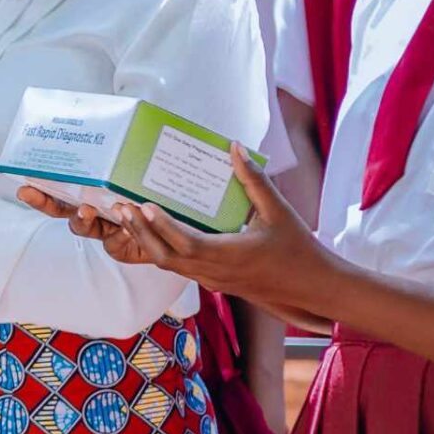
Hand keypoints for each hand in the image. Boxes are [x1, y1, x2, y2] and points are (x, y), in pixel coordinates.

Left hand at [51, 147, 342, 322]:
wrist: (311, 286)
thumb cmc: (297, 248)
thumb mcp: (277, 211)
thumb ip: (254, 180)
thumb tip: (235, 147)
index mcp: (228, 255)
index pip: (185, 243)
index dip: (161, 226)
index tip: (143, 205)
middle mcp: (213, 272)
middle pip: (165, 257)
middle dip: (141, 233)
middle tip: (122, 207)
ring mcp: (210, 280)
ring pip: (168, 265)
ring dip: (147, 241)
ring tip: (129, 216)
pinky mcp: (212, 282)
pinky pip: (178, 268)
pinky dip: (161, 250)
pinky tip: (152, 231)